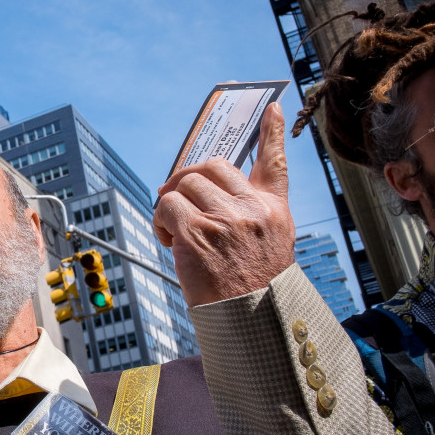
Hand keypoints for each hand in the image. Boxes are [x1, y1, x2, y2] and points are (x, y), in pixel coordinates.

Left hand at [153, 103, 294, 306]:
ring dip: (170, 203)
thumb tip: (203, 194)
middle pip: (211, 166)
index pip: (275, 163)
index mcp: (274, 211)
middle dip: (185, 177)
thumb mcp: (268, 248)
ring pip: (184, 184)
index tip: (269, 109)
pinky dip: (160, 221)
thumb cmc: (252, 291)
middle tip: (173, 197)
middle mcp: (253, 209)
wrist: (252, 324)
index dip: (271, 133)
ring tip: (175, 232)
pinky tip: (170, 243)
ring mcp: (227, 219)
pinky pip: (167, 206)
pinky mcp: (199, 233)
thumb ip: (247, 217)